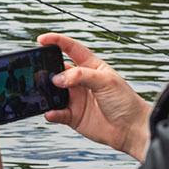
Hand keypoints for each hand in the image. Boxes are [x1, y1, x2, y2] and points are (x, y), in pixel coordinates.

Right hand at [39, 33, 152, 160]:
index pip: (71, 48)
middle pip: (58, 70)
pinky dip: (51, 113)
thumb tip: (57, 78)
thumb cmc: (125, 101)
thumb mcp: (106, 81)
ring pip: (53, 92)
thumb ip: (81, 76)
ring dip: (45, 92)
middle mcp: (81, 81)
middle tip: (37, 71)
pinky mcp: (73, 116)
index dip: (56, 41)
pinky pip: (57, 113)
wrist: (131, 129)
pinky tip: (51, 113)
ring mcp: (76, 98)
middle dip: (46, 69)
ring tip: (40, 92)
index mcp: (91, 66)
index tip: (41, 39)